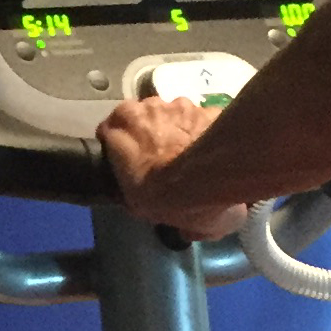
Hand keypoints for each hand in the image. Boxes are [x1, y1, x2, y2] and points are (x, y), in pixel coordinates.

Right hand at [97, 92, 251, 240]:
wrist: (207, 179)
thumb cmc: (165, 195)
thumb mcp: (144, 209)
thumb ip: (145, 198)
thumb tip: (184, 227)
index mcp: (119, 127)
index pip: (112, 129)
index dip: (124, 146)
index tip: (133, 162)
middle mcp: (145, 107)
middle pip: (146, 118)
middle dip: (154, 134)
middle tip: (165, 160)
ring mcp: (180, 103)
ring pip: (178, 114)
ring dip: (183, 130)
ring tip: (196, 155)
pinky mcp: (210, 107)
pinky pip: (206, 120)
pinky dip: (210, 133)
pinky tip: (218, 152)